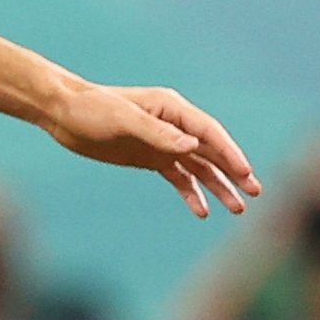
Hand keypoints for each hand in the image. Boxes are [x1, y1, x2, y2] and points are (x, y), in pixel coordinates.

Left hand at [41, 82, 259, 217]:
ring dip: (218, 186)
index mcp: (172, 109)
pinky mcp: (150, 158)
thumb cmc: (92, 109)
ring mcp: (163, 143)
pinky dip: (191, 192)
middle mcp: (173, 126)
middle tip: (255, 193)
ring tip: (237, 208)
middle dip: (234, 172)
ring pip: (199, 167)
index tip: (245, 173)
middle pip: (211, 151)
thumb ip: (158, 134)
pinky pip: (178, 177)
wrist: (64, 114)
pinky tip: (202, 210)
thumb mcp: (123, 119)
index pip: (209, 133)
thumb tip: (192, 146)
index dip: (229, 153)